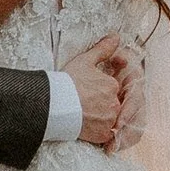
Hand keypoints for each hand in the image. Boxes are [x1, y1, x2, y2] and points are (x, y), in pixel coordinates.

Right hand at [64, 33, 134, 151]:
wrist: (53, 103)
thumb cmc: (67, 81)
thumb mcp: (84, 60)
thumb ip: (103, 49)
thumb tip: (116, 36)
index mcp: (112, 85)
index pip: (110, 88)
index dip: (97, 90)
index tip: (84, 91)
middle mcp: (114, 102)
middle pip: (110, 104)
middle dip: (99, 104)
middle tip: (82, 103)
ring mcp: (109, 119)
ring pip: (108, 119)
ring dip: (98, 117)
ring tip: (82, 114)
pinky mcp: (102, 134)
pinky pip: (104, 134)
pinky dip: (96, 131)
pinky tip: (84, 125)